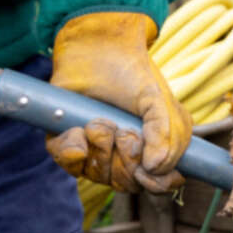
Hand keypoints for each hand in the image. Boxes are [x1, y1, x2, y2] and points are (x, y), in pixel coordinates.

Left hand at [46, 11, 191, 193]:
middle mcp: (121, 156)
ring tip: (101, 120)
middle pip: (126, 184)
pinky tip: (80, 127)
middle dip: (126, 160)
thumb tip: (154, 167)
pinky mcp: (66, 142)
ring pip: (97, 175)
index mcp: (150, 149)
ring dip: (101, 147)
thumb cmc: (132, 74)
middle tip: (125, 131)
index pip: (157, 185)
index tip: (148, 168)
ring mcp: (93, 151)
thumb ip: (167, 133)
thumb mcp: (159, 100)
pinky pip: (68, 163)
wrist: (96, 47)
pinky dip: (75, 147)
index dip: (155, 185)